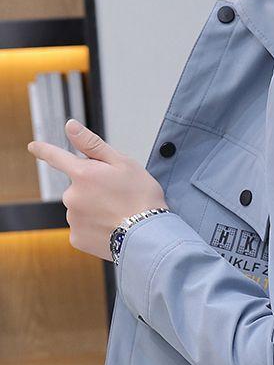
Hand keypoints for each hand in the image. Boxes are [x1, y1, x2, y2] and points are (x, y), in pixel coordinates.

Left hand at [26, 119, 167, 261]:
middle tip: (118, 197)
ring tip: (119, 215)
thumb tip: (70, 126)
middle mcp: (72, 195)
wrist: (149, 236)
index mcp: (82, 174)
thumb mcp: (124, 164)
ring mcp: (73, 218)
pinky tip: (111, 228)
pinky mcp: (77, 238)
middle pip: (78, 188)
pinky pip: (83, 229)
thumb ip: (93, 145)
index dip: (44, 150)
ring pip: (81, 209)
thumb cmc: (142, 198)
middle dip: (93, 190)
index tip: (34, 147)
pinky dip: (95, 229)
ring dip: (95, 210)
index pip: (56, 157)